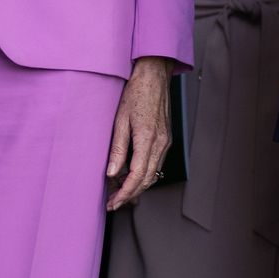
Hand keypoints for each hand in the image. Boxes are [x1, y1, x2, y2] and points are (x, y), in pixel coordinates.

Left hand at [105, 57, 173, 209]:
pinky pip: (157, 163)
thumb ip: (118, 148)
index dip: (125, 193)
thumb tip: (111, 173)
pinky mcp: (166, 138)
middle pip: (147, 179)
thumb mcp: (120, 119)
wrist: (154, 75)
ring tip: (118, 190)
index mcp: (148, 139)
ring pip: (153, 173)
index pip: (137, 176)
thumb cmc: (136, 92)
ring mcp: (166, 141)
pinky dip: (144, 173)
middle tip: (113, 202)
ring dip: (137, 186)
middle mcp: (161, 143)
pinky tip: (130, 173)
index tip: (113, 203)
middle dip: (130, 194)